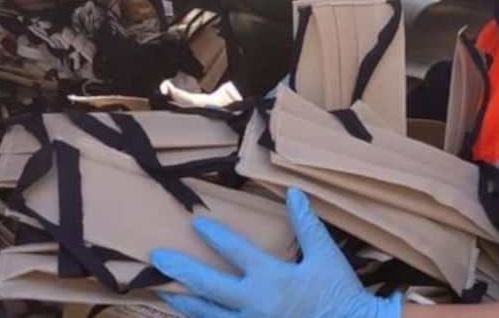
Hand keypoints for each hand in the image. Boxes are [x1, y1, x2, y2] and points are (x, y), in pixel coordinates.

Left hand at [151, 188, 401, 317]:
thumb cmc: (340, 295)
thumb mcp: (326, 256)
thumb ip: (306, 225)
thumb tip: (294, 193)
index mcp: (272, 278)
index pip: (235, 251)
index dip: (214, 236)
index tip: (196, 224)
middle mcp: (255, 304)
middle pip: (209, 286)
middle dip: (181, 270)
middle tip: (158, 258)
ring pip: (210, 314)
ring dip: (186, 302)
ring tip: (165, 291)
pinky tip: (196, 315)